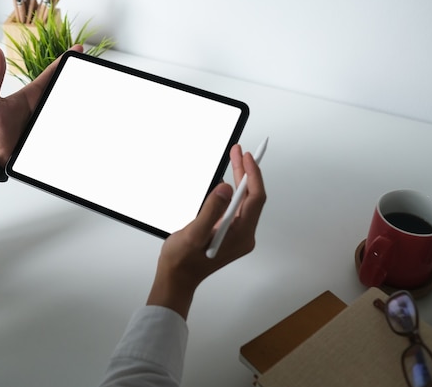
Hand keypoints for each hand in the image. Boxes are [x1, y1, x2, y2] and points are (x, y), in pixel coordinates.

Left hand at [0, 44, 83, 164]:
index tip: (76, 50)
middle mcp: (39, 104)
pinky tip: (82, 114)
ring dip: (76, 96)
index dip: (62, 60)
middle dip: (75, 76)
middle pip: (61, 87)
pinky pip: (63, 122)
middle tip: (88, 66)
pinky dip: (73, 116)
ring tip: (91, 87)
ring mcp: (44, 117)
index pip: (50, 73)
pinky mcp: (46, 130)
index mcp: (29, 94)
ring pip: (63, 104)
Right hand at [146, 144, 265, 318]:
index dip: (252, 175)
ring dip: (240, 179)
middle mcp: (243, 235)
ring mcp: (237, 234)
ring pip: (244, 201)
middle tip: (238, 151)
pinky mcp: (228, 233)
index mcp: (240, 235)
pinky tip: (226, 181)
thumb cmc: (182, 261)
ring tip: (234, 159)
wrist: (177, 279)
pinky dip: (232, 191)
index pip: (255, 198)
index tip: (246, 157)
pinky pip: (236, 207)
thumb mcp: (194, 234)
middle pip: (251, 197)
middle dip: (246, 172)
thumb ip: (210, 210)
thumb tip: (226, 188)